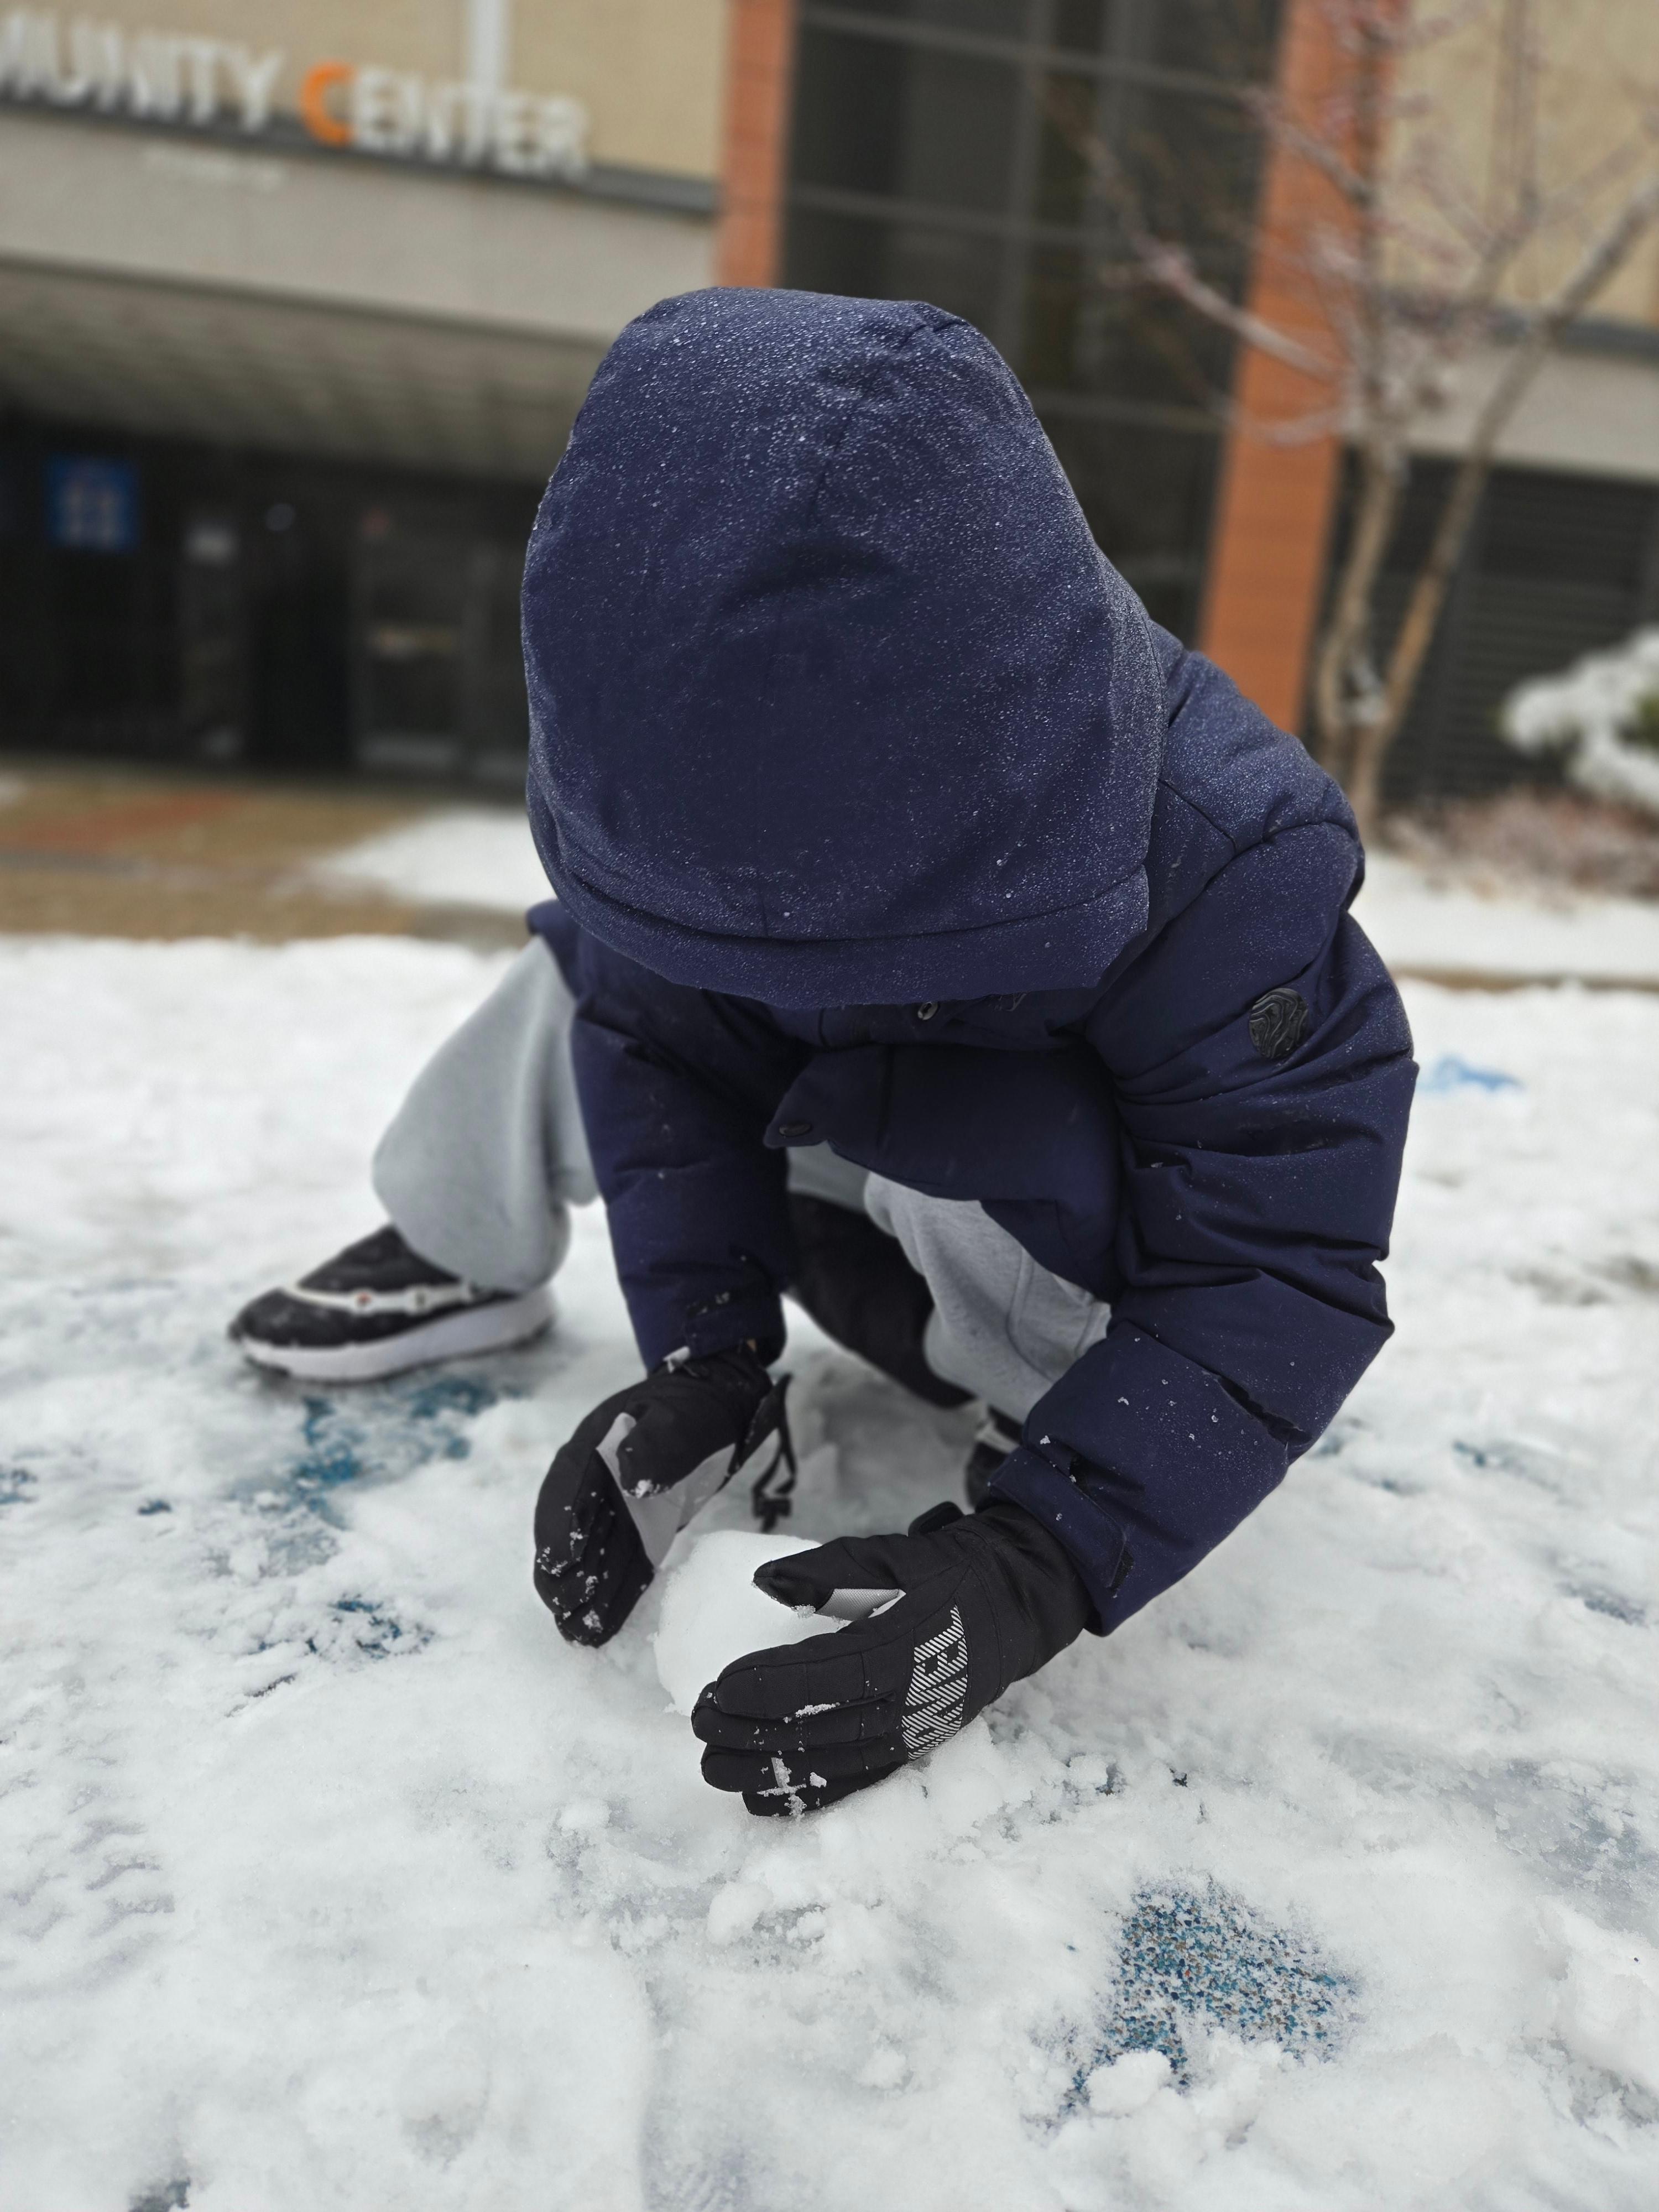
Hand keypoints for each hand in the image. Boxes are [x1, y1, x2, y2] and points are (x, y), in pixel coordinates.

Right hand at [534, 1345, 791, 1645]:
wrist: (720, 1409)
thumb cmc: (696, 1410)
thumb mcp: (679, 1419)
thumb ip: (655, 1444)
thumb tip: (627, 1475)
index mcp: (593, 1450)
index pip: (567, 1490)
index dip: (561, 1527)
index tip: (559, 1561)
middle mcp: (594, 1486)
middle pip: (568, 1533)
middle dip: (565, 1573)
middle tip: (569, 1608)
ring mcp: (614, 1512)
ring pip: (589, 1559)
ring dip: (583, 1595)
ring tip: (580, 1633)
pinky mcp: (640, 1533)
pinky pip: (620, 1567)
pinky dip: (611, 1596)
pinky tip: (603, 1627)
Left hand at [692, 1499, 1089, 1814]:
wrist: (1013, 1607)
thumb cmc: (944, 1574)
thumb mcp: (891, 1553)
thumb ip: (827, 1569)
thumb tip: (763, 1581)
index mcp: (905, 1646)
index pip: (825, 1675)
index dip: (767, 1686)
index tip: (718, 1686)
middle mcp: (910, 1701)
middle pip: (821, 1728)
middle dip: (752, 1732)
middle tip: (700, 1722)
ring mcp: (913, 1734)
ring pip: (832, 1765)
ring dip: (768, 1770)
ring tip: (712, 1765)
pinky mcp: (912, 1751)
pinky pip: (854, 1782)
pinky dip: (805, 1795)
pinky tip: (760, 1797)